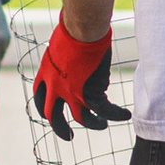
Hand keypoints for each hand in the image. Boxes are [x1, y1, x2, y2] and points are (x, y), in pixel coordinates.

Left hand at [32, 17, 129, 140]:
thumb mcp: (59, 46)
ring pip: (82, 119)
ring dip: (94, 124)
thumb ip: (62, 59)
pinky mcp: (90, 93)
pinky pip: (105, 111)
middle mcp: (55, 89)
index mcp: (45, 75)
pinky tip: (125, 115)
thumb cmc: (74, 28)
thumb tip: (73, 58)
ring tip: (102, 125)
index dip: (46, 110)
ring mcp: (72, 93)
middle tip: (68, 136)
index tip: (51, 115)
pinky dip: (115, 115)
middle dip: (61, 129)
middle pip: (54, 117)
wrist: (83, 29)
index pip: (40, 100)